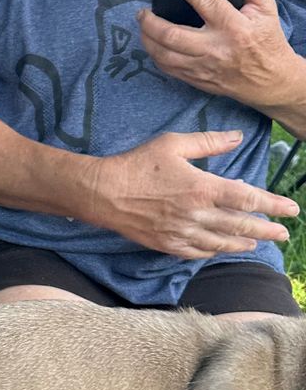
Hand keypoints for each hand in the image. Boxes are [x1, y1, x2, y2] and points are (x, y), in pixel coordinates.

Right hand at [88, 129, 297, 258]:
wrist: (103, 193)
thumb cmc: (137, 164)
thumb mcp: (173, 144)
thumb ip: (209, 142)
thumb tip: (237, 136)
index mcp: (202, 187)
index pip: (248, 200)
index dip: (273, 205)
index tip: (291, 209)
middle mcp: (196, 214)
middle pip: (240, 226)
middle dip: (266, 231)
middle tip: (283, 235)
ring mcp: (181, 232)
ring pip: (221, 242)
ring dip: (243, 244)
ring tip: (257, 244)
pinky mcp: (166, 244)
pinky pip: (197, 252)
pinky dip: (214, 251)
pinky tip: (221, 249)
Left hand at [138, 0, 301, 111]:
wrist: (271, 81)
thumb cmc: (267, 42)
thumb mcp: (266, 8)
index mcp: (234, 27)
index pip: (206, 2)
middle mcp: (215, 48)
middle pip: (173, 35)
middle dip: (151, 22)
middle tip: (143, 11)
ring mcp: (203, 67)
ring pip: (164, 55)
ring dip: (147, 39)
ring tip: (143, 26)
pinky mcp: (197, 79)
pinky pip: (168, 69)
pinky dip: (155, 56)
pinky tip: (152, 45)